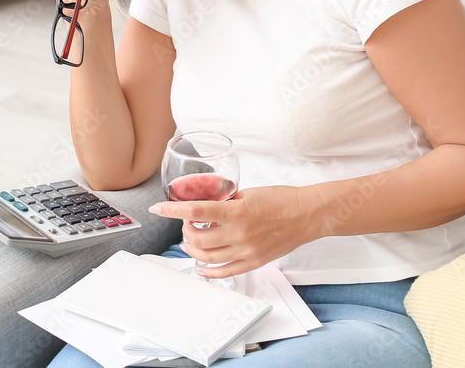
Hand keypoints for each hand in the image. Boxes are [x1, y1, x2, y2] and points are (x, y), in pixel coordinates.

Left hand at [148, 186, 324, 278]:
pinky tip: (201, 266)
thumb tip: (205, 204)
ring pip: (206, 257)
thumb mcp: (248, 192)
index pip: (195, 211)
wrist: (307, 215)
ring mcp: (246, 251)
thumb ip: (225, 201)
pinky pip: (224, 271)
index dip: (172, 210)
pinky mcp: (254, 262)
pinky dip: (208, 270)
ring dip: (193, 248)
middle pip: (196, 238)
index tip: (158, 209)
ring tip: (192, 240)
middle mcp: (239, 234)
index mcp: (236, 212)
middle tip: (187, 223)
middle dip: (185, 230)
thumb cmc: (281, 199)